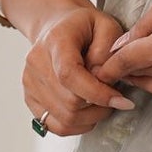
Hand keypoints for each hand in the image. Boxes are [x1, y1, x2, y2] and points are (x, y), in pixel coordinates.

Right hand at [22, 1, 135, 135]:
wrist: (56, 26)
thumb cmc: (84, 27)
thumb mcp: (107, 26)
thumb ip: (108, 50)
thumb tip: (102, 78)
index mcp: (55, 40)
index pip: (70, 75)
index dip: (97, 93)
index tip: (121, 100)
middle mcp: (36, 62)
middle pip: (69, 102)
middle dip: (99, 106)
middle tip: (114, 97)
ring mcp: (30, 82)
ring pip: (64, 118)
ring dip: (90, 117)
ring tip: (101, 102)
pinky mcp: (30, 97)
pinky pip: (54, 125)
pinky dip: (76, 125)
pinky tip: (87, 112)